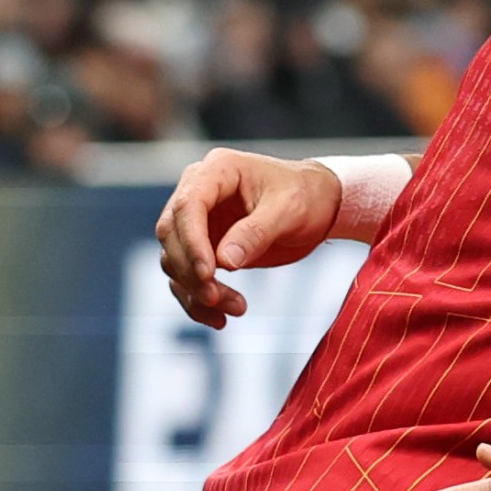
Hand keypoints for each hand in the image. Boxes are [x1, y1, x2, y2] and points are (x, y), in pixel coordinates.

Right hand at [154, 148, 343, 328]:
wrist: (318, 204)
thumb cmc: (306, 195)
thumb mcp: (289, 209)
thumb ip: (256, 233)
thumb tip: (225, 261)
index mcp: (217, 171)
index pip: (188, 205)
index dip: (192, 242)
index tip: (208, 274)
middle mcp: (199, 191)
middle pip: (172, 233)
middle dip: (190, 271)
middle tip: (217, 298)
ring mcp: (198, 220)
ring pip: (174, 259)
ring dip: (196, 289)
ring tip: (236, 308)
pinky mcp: (203, 246)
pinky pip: (186, 276)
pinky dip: (196, 300)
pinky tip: (220, 319)